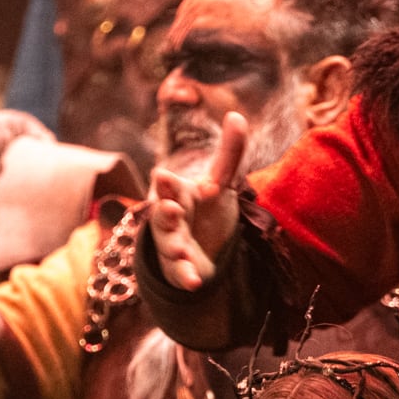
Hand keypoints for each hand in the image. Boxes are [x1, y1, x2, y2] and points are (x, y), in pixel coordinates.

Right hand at [146, 112, 247, 290]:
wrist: (201, 248)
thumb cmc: (205, 209)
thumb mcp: (221, 182)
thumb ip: (229, 152)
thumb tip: (237, 115)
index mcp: (176, 193)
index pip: (167, 185)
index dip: (171, 184)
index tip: (169, 177)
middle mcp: (169, 217)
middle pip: (162, 213)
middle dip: (164, 210)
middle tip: (170, 207)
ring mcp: (172, 243)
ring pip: (168, 243)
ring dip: (173, 245)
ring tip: (180, 248)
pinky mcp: (179, 268)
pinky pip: (180, 273)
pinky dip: (185, 277)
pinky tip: (194, 282)